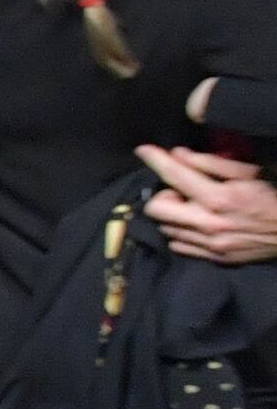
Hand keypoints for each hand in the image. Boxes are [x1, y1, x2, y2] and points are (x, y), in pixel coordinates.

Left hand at [142, 143, 276, 262]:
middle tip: (181, 191)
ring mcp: (209, 245)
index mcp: (219, 198)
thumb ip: (211, 164)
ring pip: (165, 228)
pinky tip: (196, 225)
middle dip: (163, 195)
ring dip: (172, 214)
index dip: (156, 159)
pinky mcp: (213, 259)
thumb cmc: (274, 198)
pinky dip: (180, 233)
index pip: (175, 175)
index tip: (144, 150)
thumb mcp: (249, 174)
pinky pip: (178, 246)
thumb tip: (178, 154)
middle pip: (156, 209)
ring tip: (192, 207)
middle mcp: (209, 224)